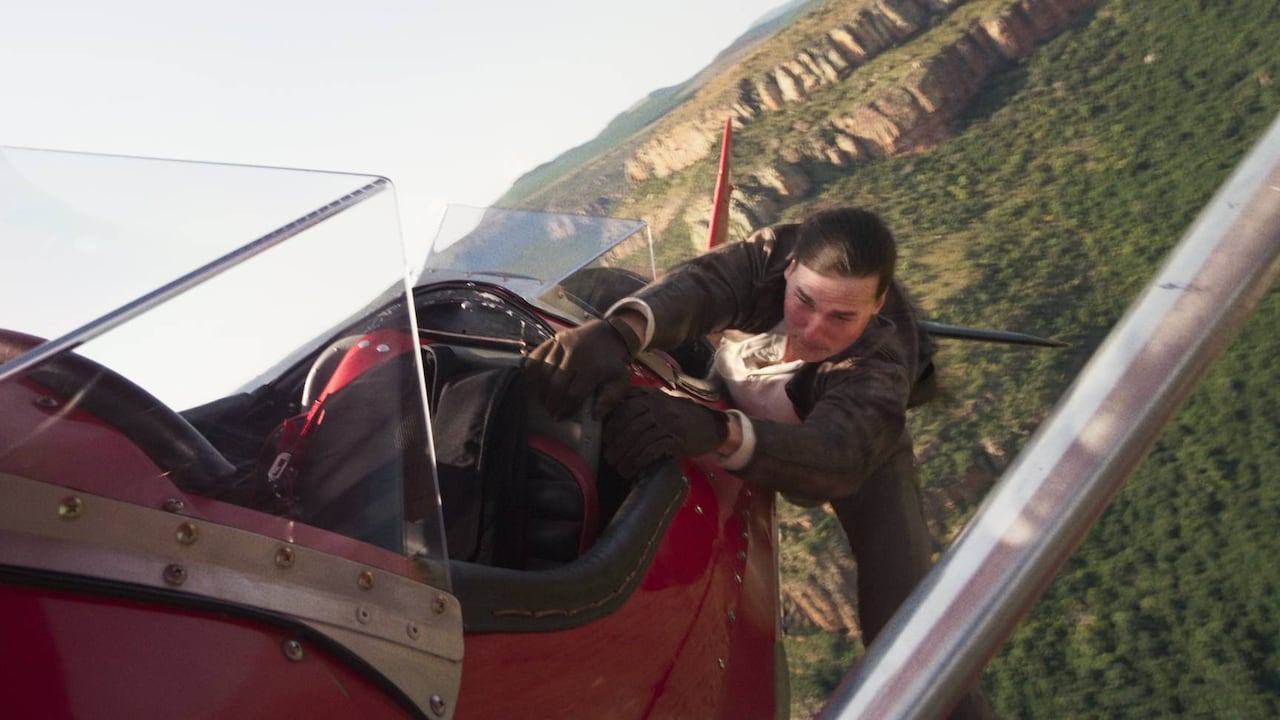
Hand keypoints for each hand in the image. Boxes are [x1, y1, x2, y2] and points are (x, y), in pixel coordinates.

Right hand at [524, 317, 639, 418]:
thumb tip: (594, 415)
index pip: (573, 394)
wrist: (612, 334)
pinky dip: (531, 368)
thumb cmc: (613, 362)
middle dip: (551, 401)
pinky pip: (537, 354)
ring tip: (542, 399)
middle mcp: (577, 355)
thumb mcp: (621, 381)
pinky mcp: (555, 338)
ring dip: (541, 388)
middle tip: (549, 411)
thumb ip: (610, 399)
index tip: (559, 417)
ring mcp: (564, 345)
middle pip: (556, 384)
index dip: (564, 408)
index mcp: (594, 368)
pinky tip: (531, 380)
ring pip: (545, 370)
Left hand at [603, 386, 728, 476]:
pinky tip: (632, 469)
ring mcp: (668, 422)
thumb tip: (613, 409)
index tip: (605, 440)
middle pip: (630, 425)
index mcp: (652, 397)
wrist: (712, 425)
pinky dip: (639, 461)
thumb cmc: (682, 416)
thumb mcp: (661, 401)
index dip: (612, 425)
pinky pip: (652, 450)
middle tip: (609, 458)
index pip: (625, 408)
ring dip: (626, 456)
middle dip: (616, 444)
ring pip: (639, 439)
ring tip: (619, 468)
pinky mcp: (676, 439)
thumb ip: (640, 400)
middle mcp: (659, 407)